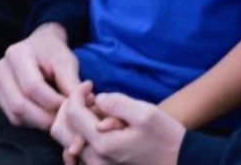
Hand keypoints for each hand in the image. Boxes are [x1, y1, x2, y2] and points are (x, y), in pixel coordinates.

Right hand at [0, 23, 80, 129]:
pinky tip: (48, 116)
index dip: (53, 101)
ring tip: (60, 118)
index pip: (32, 87)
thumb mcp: (66, 62)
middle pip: (19, 105)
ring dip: (40, 122)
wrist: (39, 45)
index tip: (72, 105)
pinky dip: (33, 122)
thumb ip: (72, 83)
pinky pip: (14, 118)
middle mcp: (0, 70)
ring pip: (15, 116)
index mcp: (16, 54)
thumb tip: (85, 103)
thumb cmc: (54, 53)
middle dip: (46, 117)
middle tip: (67, 119)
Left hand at [60, 89, 184, 164]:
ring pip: (68, 140)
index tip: (90, 84)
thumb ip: (118, 103)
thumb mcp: (145, 114)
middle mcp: (94, 158)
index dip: (76, 94)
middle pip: (62, 130)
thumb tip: (98, 98)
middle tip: (88, 95)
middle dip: (70, 108)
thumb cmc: (164, 136)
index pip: (73, 115)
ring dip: (76, 119)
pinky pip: (79, 149)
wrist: (177, 159)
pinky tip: (96, 122)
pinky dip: (80, 133)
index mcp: (102, 144)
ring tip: (94, 106)